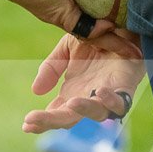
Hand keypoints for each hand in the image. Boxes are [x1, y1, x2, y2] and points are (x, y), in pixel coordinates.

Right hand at [23, 31, 143, 132]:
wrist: (124, 27)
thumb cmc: (98, 41)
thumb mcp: (67, 50)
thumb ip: (51, 67)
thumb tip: (35, 91)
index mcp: (72, 93)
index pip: (54, 114)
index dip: (41, 121)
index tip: (26, 124)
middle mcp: (89, 98)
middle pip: (69, 119)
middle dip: (51, 122)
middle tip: (32, 121)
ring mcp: (108, 96)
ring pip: (97, 114)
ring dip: (84, 111)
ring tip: (70, 104)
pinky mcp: (126, 88)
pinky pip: (121, 102)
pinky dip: (112, 101)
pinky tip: (101, 91)